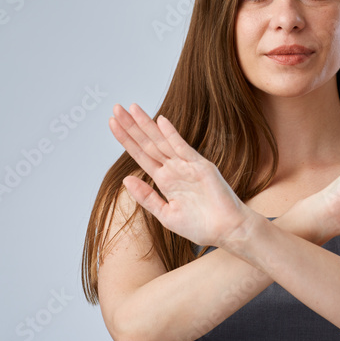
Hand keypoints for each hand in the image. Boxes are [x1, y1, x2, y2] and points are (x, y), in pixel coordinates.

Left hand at [108, 103, 254, 246]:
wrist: (227, 232)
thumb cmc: (200, 227)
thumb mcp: (166, 215)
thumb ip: (147, 197)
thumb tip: (126, 179)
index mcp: (165, 180)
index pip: (141, 155)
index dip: (126, 140)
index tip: (112, 123)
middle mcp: (174, 169)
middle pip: (148, 143)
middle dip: (131, 126)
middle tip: (116, 108)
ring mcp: (187, 166)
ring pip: (162, 142)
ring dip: (146, 125)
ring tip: (131, 109)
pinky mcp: (201, 167)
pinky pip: (183, 148)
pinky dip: (172, 135)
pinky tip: (160, 121)